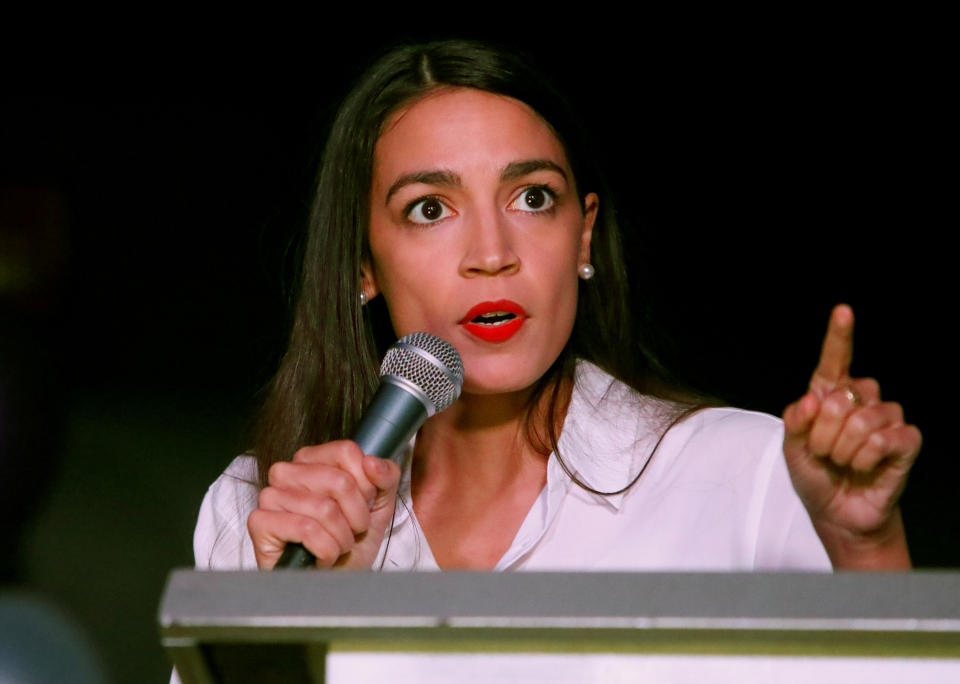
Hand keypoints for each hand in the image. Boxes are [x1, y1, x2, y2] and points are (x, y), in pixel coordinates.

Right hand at [247, 440, 400, 569]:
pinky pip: (306, 529)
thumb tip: (372, 462)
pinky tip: (321, 557)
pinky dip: (325, 550)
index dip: (365, 485)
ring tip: (337, 546)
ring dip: (341, 537)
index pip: (347, 452)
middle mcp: (287, 472)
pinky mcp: (260, 522)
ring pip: (324, 509)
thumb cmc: (352, 543)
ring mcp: (270, 496)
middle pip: (339, 481)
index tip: (363, 505)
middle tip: (351, 531)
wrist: (334, 585)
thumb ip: (385, 476)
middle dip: (356, 515)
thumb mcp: (379, 505)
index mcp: (312, 459)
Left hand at [782, 304, 921, 567]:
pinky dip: (865, 459)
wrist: (837, 512)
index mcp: (830, 394)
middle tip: (824, 454)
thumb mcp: (792, 449)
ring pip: (861, 421)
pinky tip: (865, 467)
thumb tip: (811, 399)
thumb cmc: (815, 475)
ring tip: (843, 463)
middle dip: (822, 435)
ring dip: (842, 450)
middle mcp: (861, 398)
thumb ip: (795, 422)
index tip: (843, 311)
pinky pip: (882, 440)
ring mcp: (886, 417)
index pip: (835, 360)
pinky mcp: (906, 440)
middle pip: (838, 399)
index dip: (840, 335)